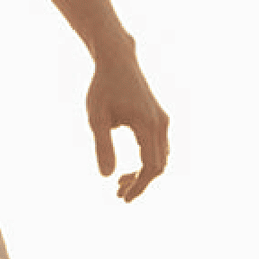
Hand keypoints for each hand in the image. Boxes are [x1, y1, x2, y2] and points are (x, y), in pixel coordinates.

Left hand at [86, 50, 169, 202]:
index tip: (124, 198)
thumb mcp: (96, 118)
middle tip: (118, 193)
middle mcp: (160, 124)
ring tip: (120, 182)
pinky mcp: (159, 118)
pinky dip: (148, 161)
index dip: (140, 186)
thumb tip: (106, 176)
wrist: (117, 61)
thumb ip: (102, 146)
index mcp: (147, 125)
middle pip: (159, 166)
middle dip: (140, 183)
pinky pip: (160, 148)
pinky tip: (130, 167)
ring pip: (161, 158)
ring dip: (144, 173)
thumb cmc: (103, 88)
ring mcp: (162, 120)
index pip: (150, 167)